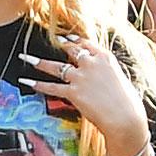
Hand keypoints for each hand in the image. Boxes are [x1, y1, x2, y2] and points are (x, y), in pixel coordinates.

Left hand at [20, 34, 149, 151]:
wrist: (125, 118)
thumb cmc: (128, 103)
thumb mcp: (120, 80)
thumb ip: (107, 75)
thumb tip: (101, 78)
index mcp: (106, 59)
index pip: (87, 44)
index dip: (75, 40)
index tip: (67, 38)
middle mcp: (92, 64)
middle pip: (71, 51)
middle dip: (59, 46)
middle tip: (50, 42)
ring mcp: (81, 77)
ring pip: (56, 67)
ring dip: (39, 62)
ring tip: (26, 58)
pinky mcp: (73, 92)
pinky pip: (52, 87)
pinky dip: (38, 85)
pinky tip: (27, 82)